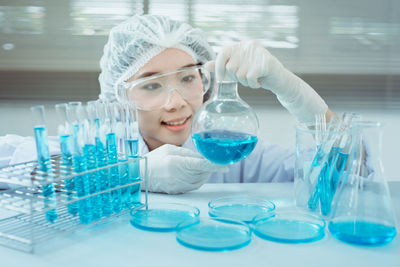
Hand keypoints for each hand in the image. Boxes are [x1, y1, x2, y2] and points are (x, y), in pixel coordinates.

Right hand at [141, 144, 227, 193]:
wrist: (139, 175)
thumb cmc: (154, 160)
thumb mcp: (170, 150)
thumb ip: (187, 153)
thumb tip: (202, 158)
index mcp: (177, 163)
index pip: (201, 165)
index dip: (214, 165)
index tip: (225, 166)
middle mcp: (178, 176)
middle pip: (202, 173)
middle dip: (210, 168)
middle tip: (214, 162)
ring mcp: (177, 185)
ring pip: (200, 181)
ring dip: (205, 174)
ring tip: (203, 167)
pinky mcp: (176, 191)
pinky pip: (193, 186)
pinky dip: (198, 180)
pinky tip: (195, 174)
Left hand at [205, 40, 327, 123]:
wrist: (279, 80)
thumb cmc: (256, 74)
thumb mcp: (238, 70)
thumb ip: (222, 67)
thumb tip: (206, 66)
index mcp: (241, 45)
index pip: (223, 53)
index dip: (218, 67)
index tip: (220, 79)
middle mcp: (249, 46)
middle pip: (231, 67)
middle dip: (237, 78)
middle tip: (247, 78)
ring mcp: (258, 53)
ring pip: (240, 74)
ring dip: (246, 82)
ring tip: (254, 79)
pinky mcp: (266, 62)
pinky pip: (249, 78)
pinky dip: (253, 85)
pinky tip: (259, 82)